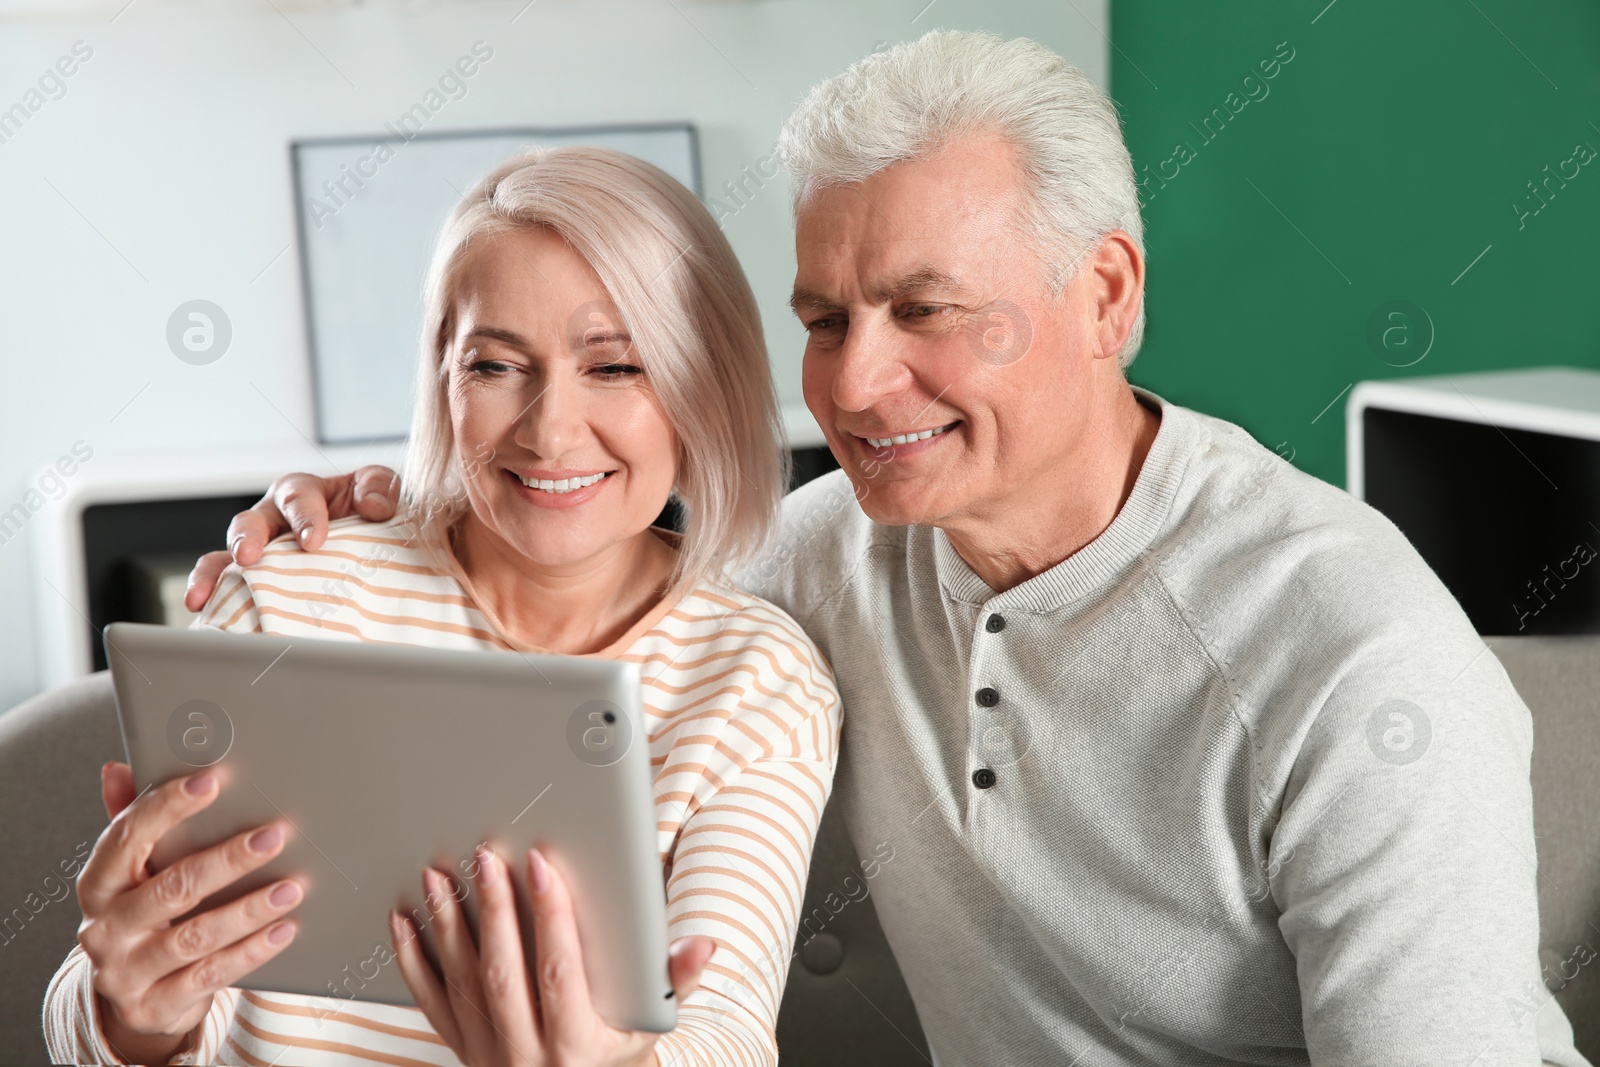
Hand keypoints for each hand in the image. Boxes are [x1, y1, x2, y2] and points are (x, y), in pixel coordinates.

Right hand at [77, 763, 304, 1063]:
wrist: (132, 996)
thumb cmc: (142, 913)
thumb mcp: (131, 871)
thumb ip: (131, 820)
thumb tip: (119, 767)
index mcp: (98, 883)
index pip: (127, 837)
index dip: (168, 806)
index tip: (213, 779)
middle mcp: (105, 928)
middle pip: (172, 888)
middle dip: (228, 859)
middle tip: (276, 834)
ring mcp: (128, 971)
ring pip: (196, 937)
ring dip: (249, 909)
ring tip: (293, 885)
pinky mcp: (156, 1005)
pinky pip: (211, 975)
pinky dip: (252, 951)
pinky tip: (285, 928)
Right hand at [184, 466, 399, 611]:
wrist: (379, 557)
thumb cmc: (373, 520)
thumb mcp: (382, 494)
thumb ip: (380, 489)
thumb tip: (373, 506)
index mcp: (305, 495)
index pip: (298, 496)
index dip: (304, 515)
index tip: (313, 541)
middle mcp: (274, 520)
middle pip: (251, 521)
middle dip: (247, 538)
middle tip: (248, 557)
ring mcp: (260, 552)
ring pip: (226, 556)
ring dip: (213, 573)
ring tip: (203, 593)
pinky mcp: (251, 582)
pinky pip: (222, 586)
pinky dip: (210, 597)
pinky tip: (201, 612)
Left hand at [392, 846, 713, 1066]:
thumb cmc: (616, 1060)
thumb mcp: (650, 1028)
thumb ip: (674, 981)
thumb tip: (704, 945)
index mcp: (577, 1046)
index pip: (561, 970)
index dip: (550, 914)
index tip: (541, 863)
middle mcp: (526, 1055)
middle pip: (504, 972)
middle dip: (493, 908)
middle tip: (484, 856)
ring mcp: (487, 1055)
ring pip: (462, 984)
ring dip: (447, 925)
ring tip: (439, 876)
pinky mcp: (462, 1050)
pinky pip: (431, 1004)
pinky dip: (413, 961)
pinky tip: (404, 921)